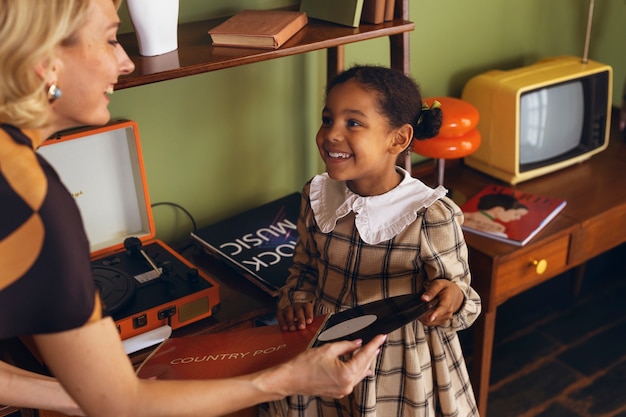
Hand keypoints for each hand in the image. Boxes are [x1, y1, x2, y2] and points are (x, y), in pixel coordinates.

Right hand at [268, 334, 385, 397]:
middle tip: (378, 341)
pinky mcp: (338, 392)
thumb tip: (358, 343)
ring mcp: (343, 390)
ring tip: (372, 351)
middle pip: (364, 365)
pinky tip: (362, 367)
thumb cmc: (304, 365)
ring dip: (365, 361)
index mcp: (346, 374)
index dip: (374, 344)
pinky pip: (353, 380)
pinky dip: (357, 371)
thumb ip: (346, 345)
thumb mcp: (328, 349)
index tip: (381, 337)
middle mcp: (347, 385)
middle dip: (371, 352)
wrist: (290, 379)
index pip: (365, 355)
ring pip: (359, 373)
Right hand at [277, 302, 313, 330]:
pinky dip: (282, 322)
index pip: (308, 307)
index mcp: (306, 306)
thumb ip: (309, 324)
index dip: (309, 314)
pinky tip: (284, 328)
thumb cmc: (303, 321)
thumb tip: (312, 331)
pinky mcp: (281, 312)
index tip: (309, 322)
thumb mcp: (307, 321)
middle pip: (299, 310)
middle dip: (300, 319)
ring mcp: (288, 308)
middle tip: (301, 327)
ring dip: (291, 321)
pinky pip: (280, 315)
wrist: (293, 318)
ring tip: (292, 329)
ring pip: (289, 312)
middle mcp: (297, 306)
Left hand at [419, 279, 463, 325]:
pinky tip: (425, 311)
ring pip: (430, 321)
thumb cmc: (446, 288)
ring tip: (423, 306)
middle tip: (419, 305)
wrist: (454, 294)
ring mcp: (445, 317)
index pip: (442, 309)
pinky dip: (425, 318)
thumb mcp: (439, 284)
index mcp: (448, 301)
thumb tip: (423, 299)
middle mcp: (448, 311)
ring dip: (423, 316)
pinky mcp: (442, 321)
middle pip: (433, 317)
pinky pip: (430, 323)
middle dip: (423, 313)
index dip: (436, 314)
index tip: (430, 318)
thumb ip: (431, 291)